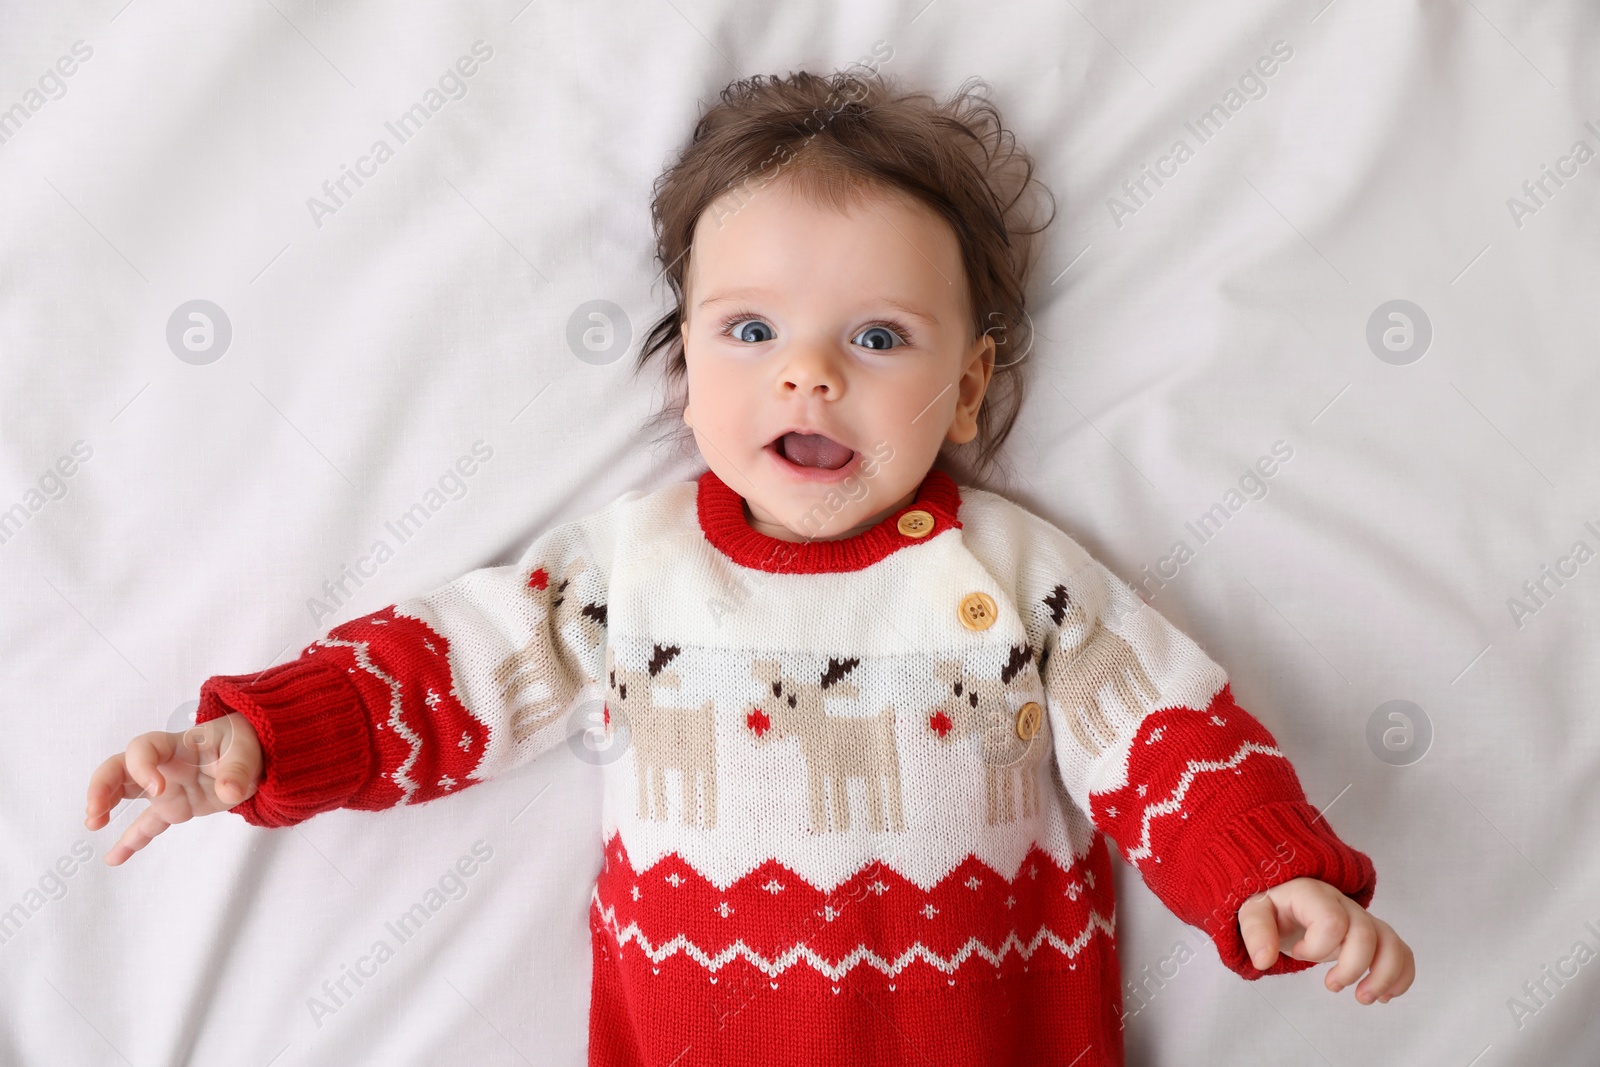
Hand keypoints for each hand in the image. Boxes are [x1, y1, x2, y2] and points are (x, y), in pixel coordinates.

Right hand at [84, 712, 262, 865]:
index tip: (156, 789)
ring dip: (104, 806)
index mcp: (179, 744)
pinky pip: (147, 824)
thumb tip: (229, 792)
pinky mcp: (174, 808)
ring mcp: (166, 788)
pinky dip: (132, 841)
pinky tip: (113, 858)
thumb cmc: (245, 743)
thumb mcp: (248, 750)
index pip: (144, 747)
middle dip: (102, 786)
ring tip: (93, 824)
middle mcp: (164, 765)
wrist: (255, 755)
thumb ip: (238, 770)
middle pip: (119, 767)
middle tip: (96, 812)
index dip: (142, 766)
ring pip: (125, 793)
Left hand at [1237, 876, 1414, 1003]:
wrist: (1286, 898)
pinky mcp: (1373, 934)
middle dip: (1352, 968)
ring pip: (1391, 942)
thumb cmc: (1273, 906)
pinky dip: (1401, 975)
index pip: (1332, 920)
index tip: (1296, 953)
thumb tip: (1263, 961)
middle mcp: (1343, 904)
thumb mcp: (1254, 912)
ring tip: (1364, 998)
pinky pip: (1401, 950)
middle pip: (1366, 934)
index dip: (1316, 947)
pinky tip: (1384, 995)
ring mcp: (1361, 919)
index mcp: (1314, 895)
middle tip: (1330, 986)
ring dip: (1385, 976)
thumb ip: (1256, 932)